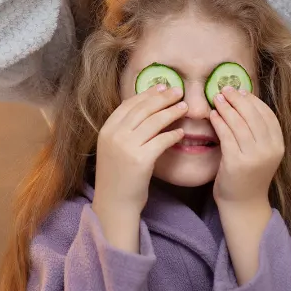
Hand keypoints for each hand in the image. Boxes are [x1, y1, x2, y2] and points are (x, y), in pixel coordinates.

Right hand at [93, 84, 187, 216]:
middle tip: (178, 91)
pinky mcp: (140, 160)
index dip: (147, 93)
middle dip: (162, 98)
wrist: (114, 204)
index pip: (129, 104)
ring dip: (171, 112)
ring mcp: (126, 147)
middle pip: (143, 109)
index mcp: (106, 130)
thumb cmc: (118, 176)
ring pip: (154, 121)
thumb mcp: (113, 147)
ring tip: (184, 107)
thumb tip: (147, 107)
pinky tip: (181, 133)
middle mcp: (114, 135)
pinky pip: (162, 140)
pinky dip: (173, 134)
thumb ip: (125, 129)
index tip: (162, 87)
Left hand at [210, 86, 283, 206]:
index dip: (253, 100)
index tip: (241, 91)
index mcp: (278, 145)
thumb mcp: (262, 152)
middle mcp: (269, 150)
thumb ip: (257, 131)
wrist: (243, 205)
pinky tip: (213, 115)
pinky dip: (219, 122)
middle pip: (253, 115)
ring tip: (217, 98)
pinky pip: (226, 135)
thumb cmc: (250, 175)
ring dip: (226, 107)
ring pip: (238, 123)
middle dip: (238, 99)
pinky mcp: (236, 163)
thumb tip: (243, 100)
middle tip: (225, 89)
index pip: (267, 114)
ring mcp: (254, 157)